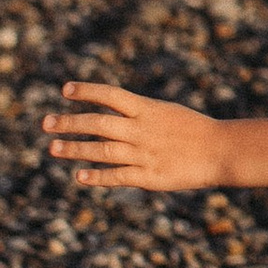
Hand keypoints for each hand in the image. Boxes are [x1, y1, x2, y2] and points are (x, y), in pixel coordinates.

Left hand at [44, 80, 225, 190]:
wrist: (221, 151)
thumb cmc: (192, 129)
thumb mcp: (165, 112)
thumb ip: (137, 114)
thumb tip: (108, 112)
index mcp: (147, 109)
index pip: (111, 95)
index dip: (87, 91)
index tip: (65, 90)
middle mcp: (142, 130)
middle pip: (99, 124)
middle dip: (70, 123)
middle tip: (46, 123)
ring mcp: (144, 154)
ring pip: (102, 151)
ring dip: (76, 149)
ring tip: (53, 148)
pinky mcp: (149, 177)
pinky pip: (118, 176)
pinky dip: (97, 176)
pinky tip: (79, 176)